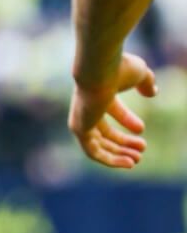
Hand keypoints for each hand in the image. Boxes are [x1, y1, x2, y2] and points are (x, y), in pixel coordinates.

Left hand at [68, 52, 156, 168]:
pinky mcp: (79, 129)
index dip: (127, 120)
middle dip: (123, 142)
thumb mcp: (139, 74)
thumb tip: (152, 92)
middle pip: (104, 131)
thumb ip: (146, 83)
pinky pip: (93, 151)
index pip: (111, 109)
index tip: (141, 129)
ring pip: (99, 144)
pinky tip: (127, 163)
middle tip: (141, 150)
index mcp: (99, 92)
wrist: (100, 70)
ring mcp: (81, 119)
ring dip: (118, 153)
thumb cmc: (118, 69)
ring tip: (136, 160)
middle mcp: (87, 107)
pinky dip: (109, 159)